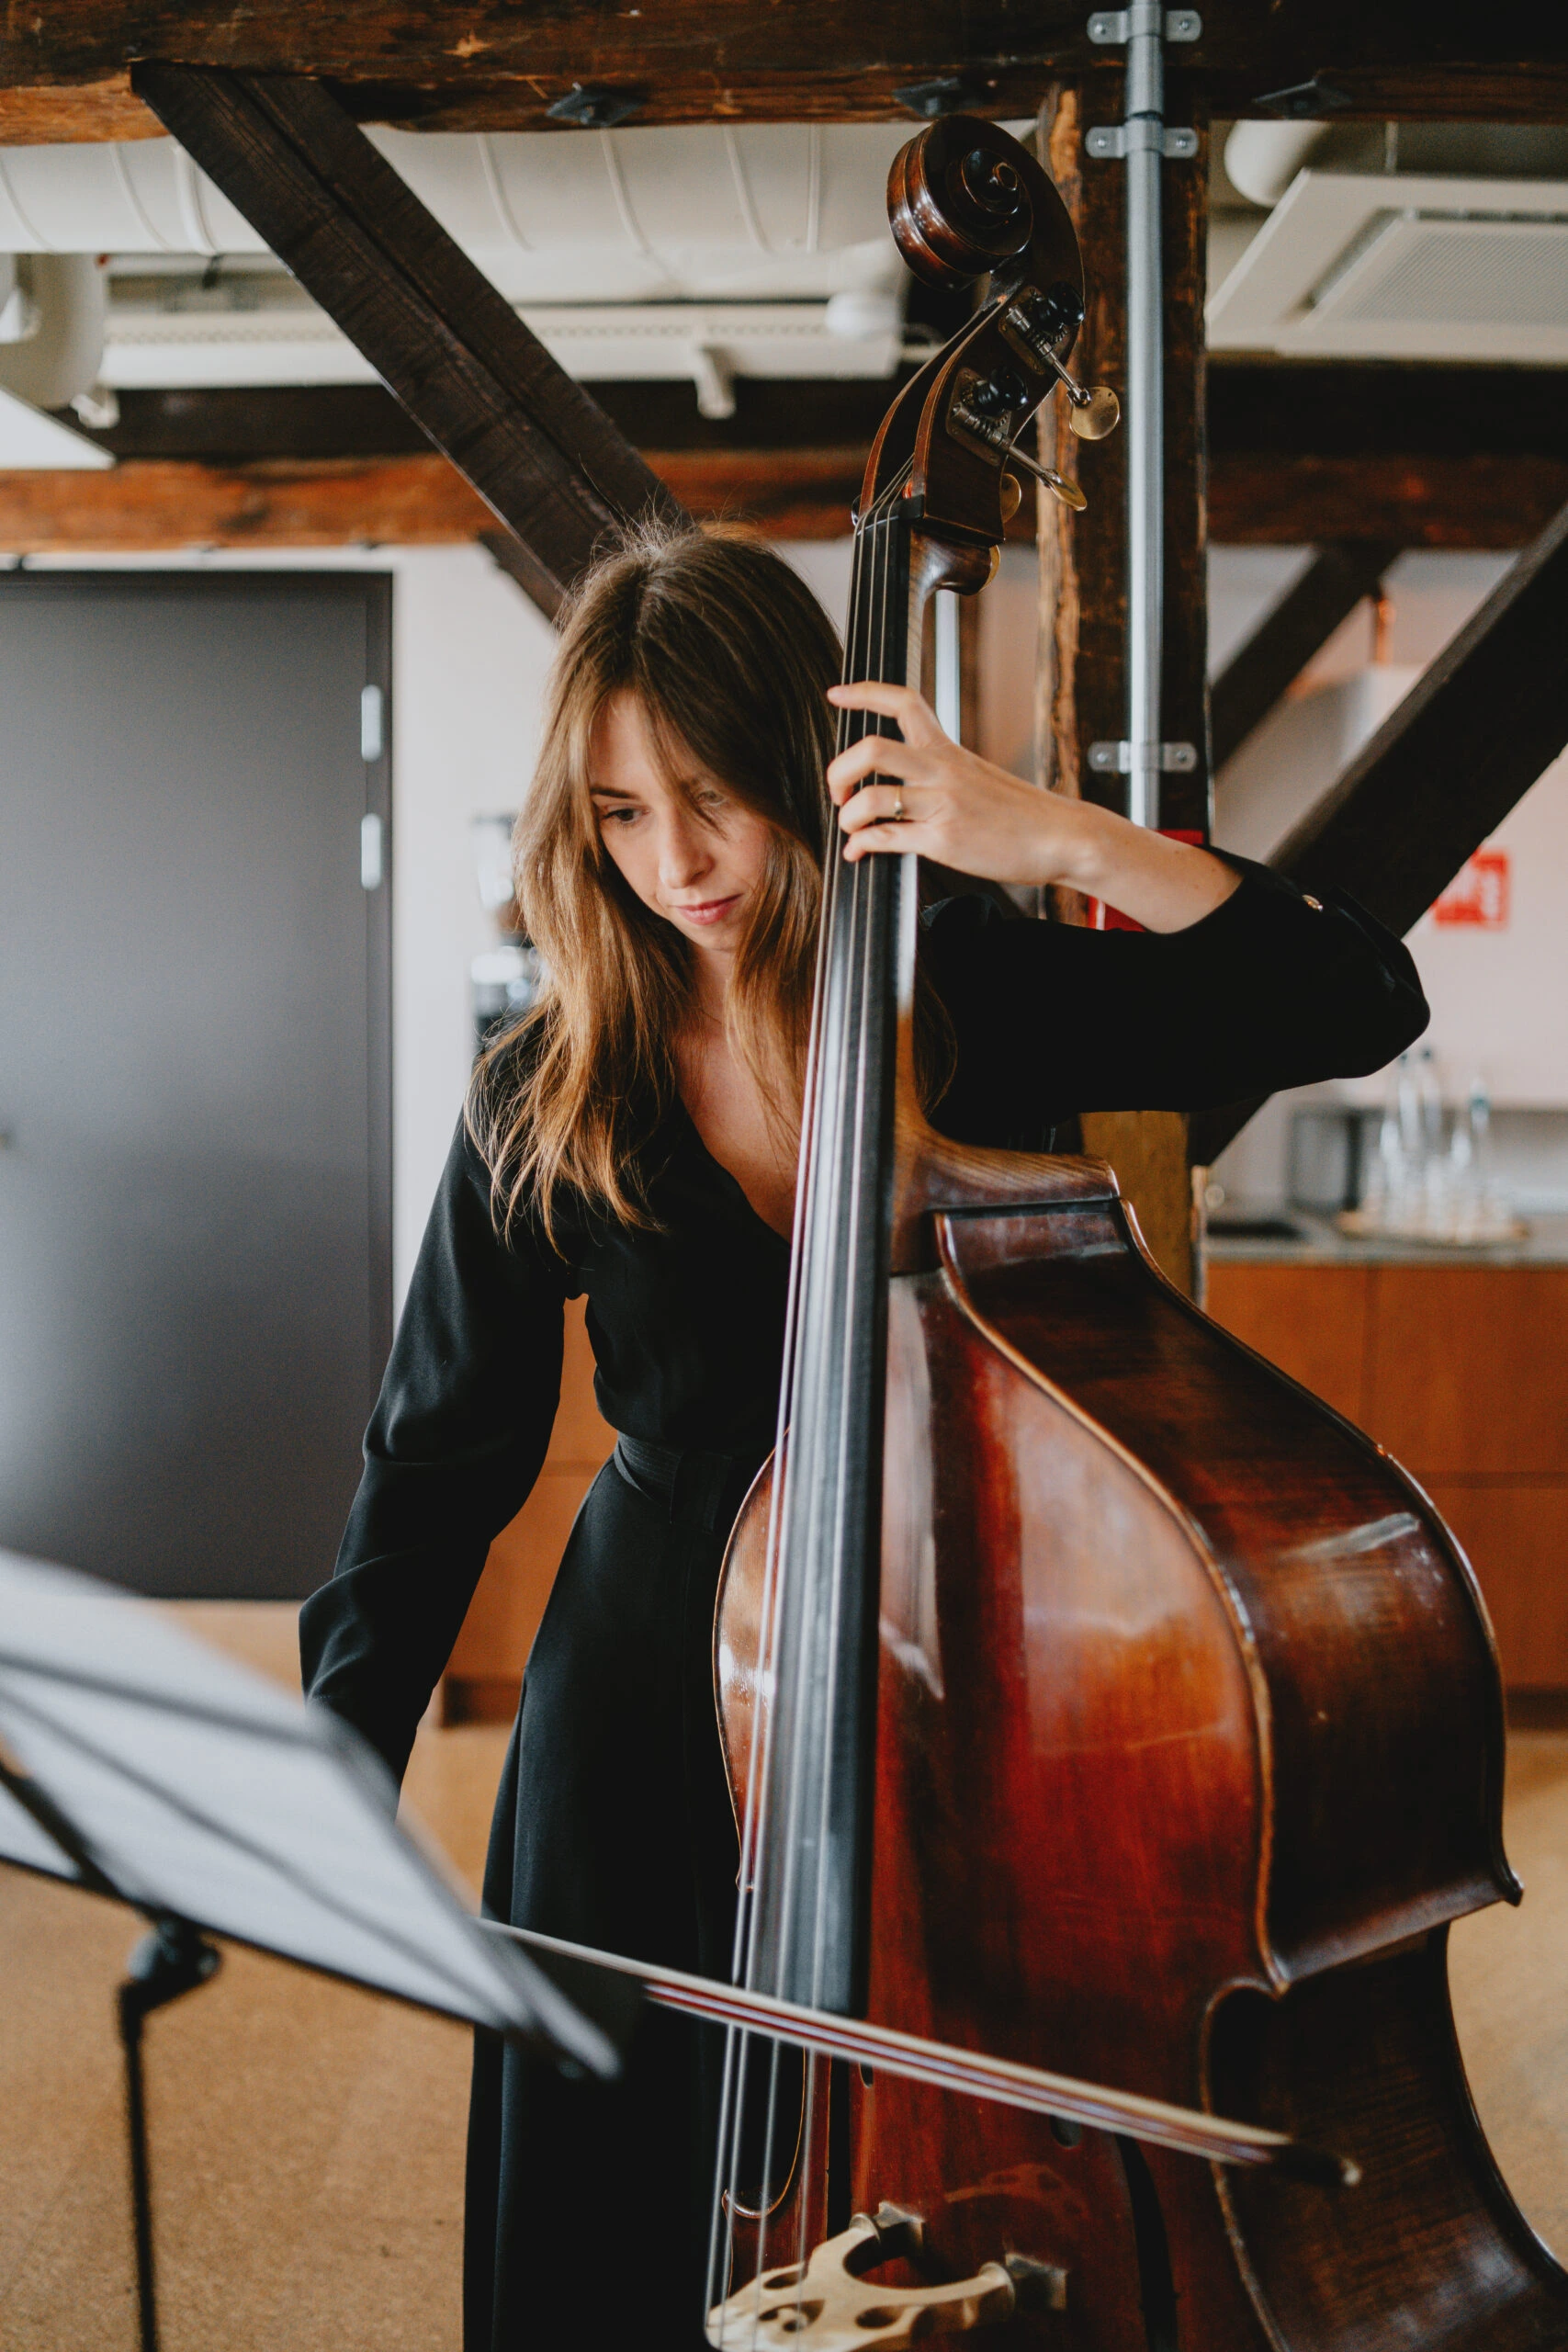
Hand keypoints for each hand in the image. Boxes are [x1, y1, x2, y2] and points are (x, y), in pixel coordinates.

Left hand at [825, 680, 1240, 933]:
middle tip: (839, 791)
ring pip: (872, 798)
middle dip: (839, 770)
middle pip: (872, 748)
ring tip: (852, 828)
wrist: (1061, 836)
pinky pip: (887, 838)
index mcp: (948, 751)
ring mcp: (942, 805)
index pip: (903, 703)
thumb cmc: (1022, 814)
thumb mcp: (978, 780)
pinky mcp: (943, 840)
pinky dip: (864, 846)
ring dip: (848, 816)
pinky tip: (862, 851)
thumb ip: (939, 780)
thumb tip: (903, 796)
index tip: (837, 694)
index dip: (863, 693)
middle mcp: (942, 771)